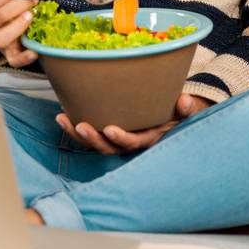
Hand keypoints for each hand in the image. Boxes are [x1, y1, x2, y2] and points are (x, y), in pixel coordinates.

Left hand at [55, 92, 211, 154]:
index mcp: (149, 139)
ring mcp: (117, 141)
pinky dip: (75, 128)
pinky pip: (90, 136)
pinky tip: (62, 116)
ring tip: (62, 119)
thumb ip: (186, 108)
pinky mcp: (107, 135)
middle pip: (108, 148)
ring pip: (94, 144)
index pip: (133, 143)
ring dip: (77, 134)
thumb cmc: (177, 114)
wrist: (172, 118)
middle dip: (92, 139)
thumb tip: (185, 100)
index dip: (121, 138)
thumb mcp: (185, 112)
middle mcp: (131, 143)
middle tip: (80, 125)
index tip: (109, 129)